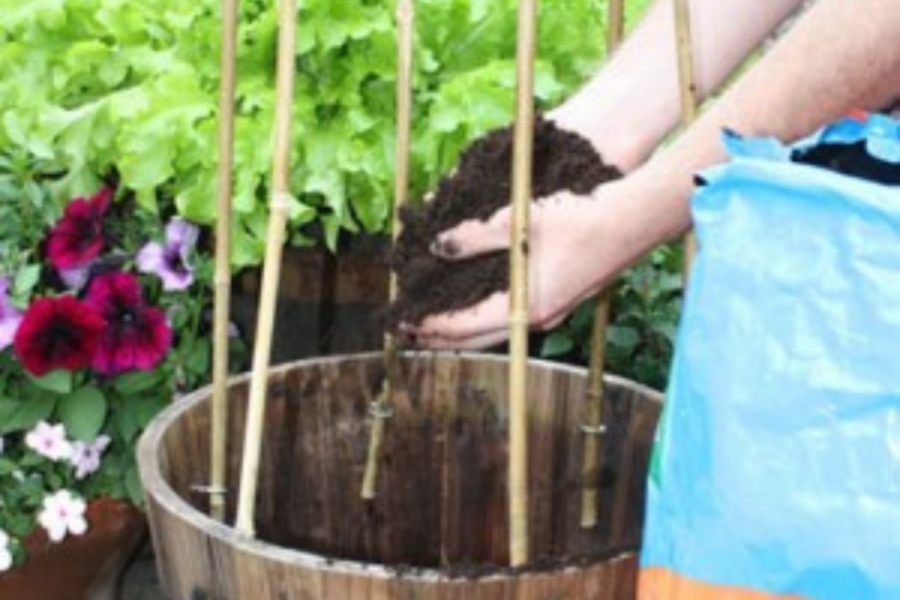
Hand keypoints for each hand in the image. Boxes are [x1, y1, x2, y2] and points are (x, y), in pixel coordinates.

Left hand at [407, 186, 624, 349]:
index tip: (401, 322)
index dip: (428, 325)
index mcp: (521, 306)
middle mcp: (534, 319)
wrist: (635, 220)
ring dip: (462, 331)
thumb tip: (436, 245)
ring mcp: (551, 314)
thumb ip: (471, 235)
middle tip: (408, 332)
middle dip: (439, 337)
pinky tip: (475, 305)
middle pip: (475, 339)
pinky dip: (485, 319)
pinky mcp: (561, 301)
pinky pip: (511, 320)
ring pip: (495, 332)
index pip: (461, 326)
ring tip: (435, 324)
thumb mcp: (516, 221)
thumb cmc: (580, 217)